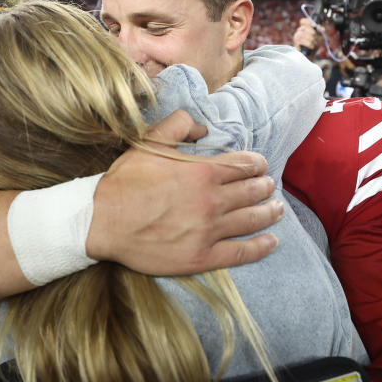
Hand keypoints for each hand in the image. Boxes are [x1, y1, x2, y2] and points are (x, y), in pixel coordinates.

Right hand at [87, 110, 281, 273]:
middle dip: (265, 187)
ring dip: (270, 213)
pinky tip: (271, 242)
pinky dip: (260, 247)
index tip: (261, 166)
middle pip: (253, 192)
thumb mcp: (150, 143)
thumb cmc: (125, 182)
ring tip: (277, 209)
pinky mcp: (202, 256)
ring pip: (252, 220)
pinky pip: (241, 252)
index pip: (245, 166)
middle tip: (270, 187)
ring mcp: (209, 230)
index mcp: (203, 172)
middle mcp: (212, 201)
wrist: (103, 221)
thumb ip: (178, 126)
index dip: (258, 164)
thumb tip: (202, 127)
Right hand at [292, 17, 319, 52]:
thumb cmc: (315, 44)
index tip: (314, 26)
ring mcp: (296, 36)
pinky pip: (302, 41)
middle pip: (305, 27)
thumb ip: (321, 30)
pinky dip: (309, 44)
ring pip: (304, 34)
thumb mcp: (320, 36)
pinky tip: (311, 46)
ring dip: (311, 40)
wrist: (312, 54)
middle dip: (312, 34)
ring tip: (313, 44)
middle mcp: (299, 30)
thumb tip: (319, 26)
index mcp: (305, 27)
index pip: (303, 21)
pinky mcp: (296, 42)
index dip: (308, 22)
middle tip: (315, 38)